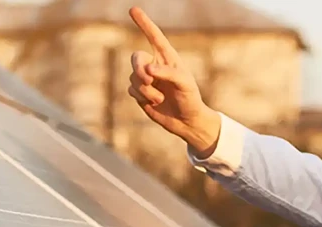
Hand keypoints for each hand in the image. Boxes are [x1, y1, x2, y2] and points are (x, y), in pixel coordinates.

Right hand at [127, 8, 221, 156]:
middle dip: (138, 68)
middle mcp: (155, 65)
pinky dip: (142, 97)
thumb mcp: (184, 84)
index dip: (144, 23)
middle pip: (136, 58)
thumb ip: (167, 73)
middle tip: (148, 79)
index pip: (154, 36)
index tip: (133, 9)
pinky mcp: (140, 92)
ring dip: (146, 90)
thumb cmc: (190, 98)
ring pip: (133, 77)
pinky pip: (131, 90)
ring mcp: (146, 79)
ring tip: (160, 99)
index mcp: (167, 57)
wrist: (186, 121)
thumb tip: (147, 70)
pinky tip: (154, 103)